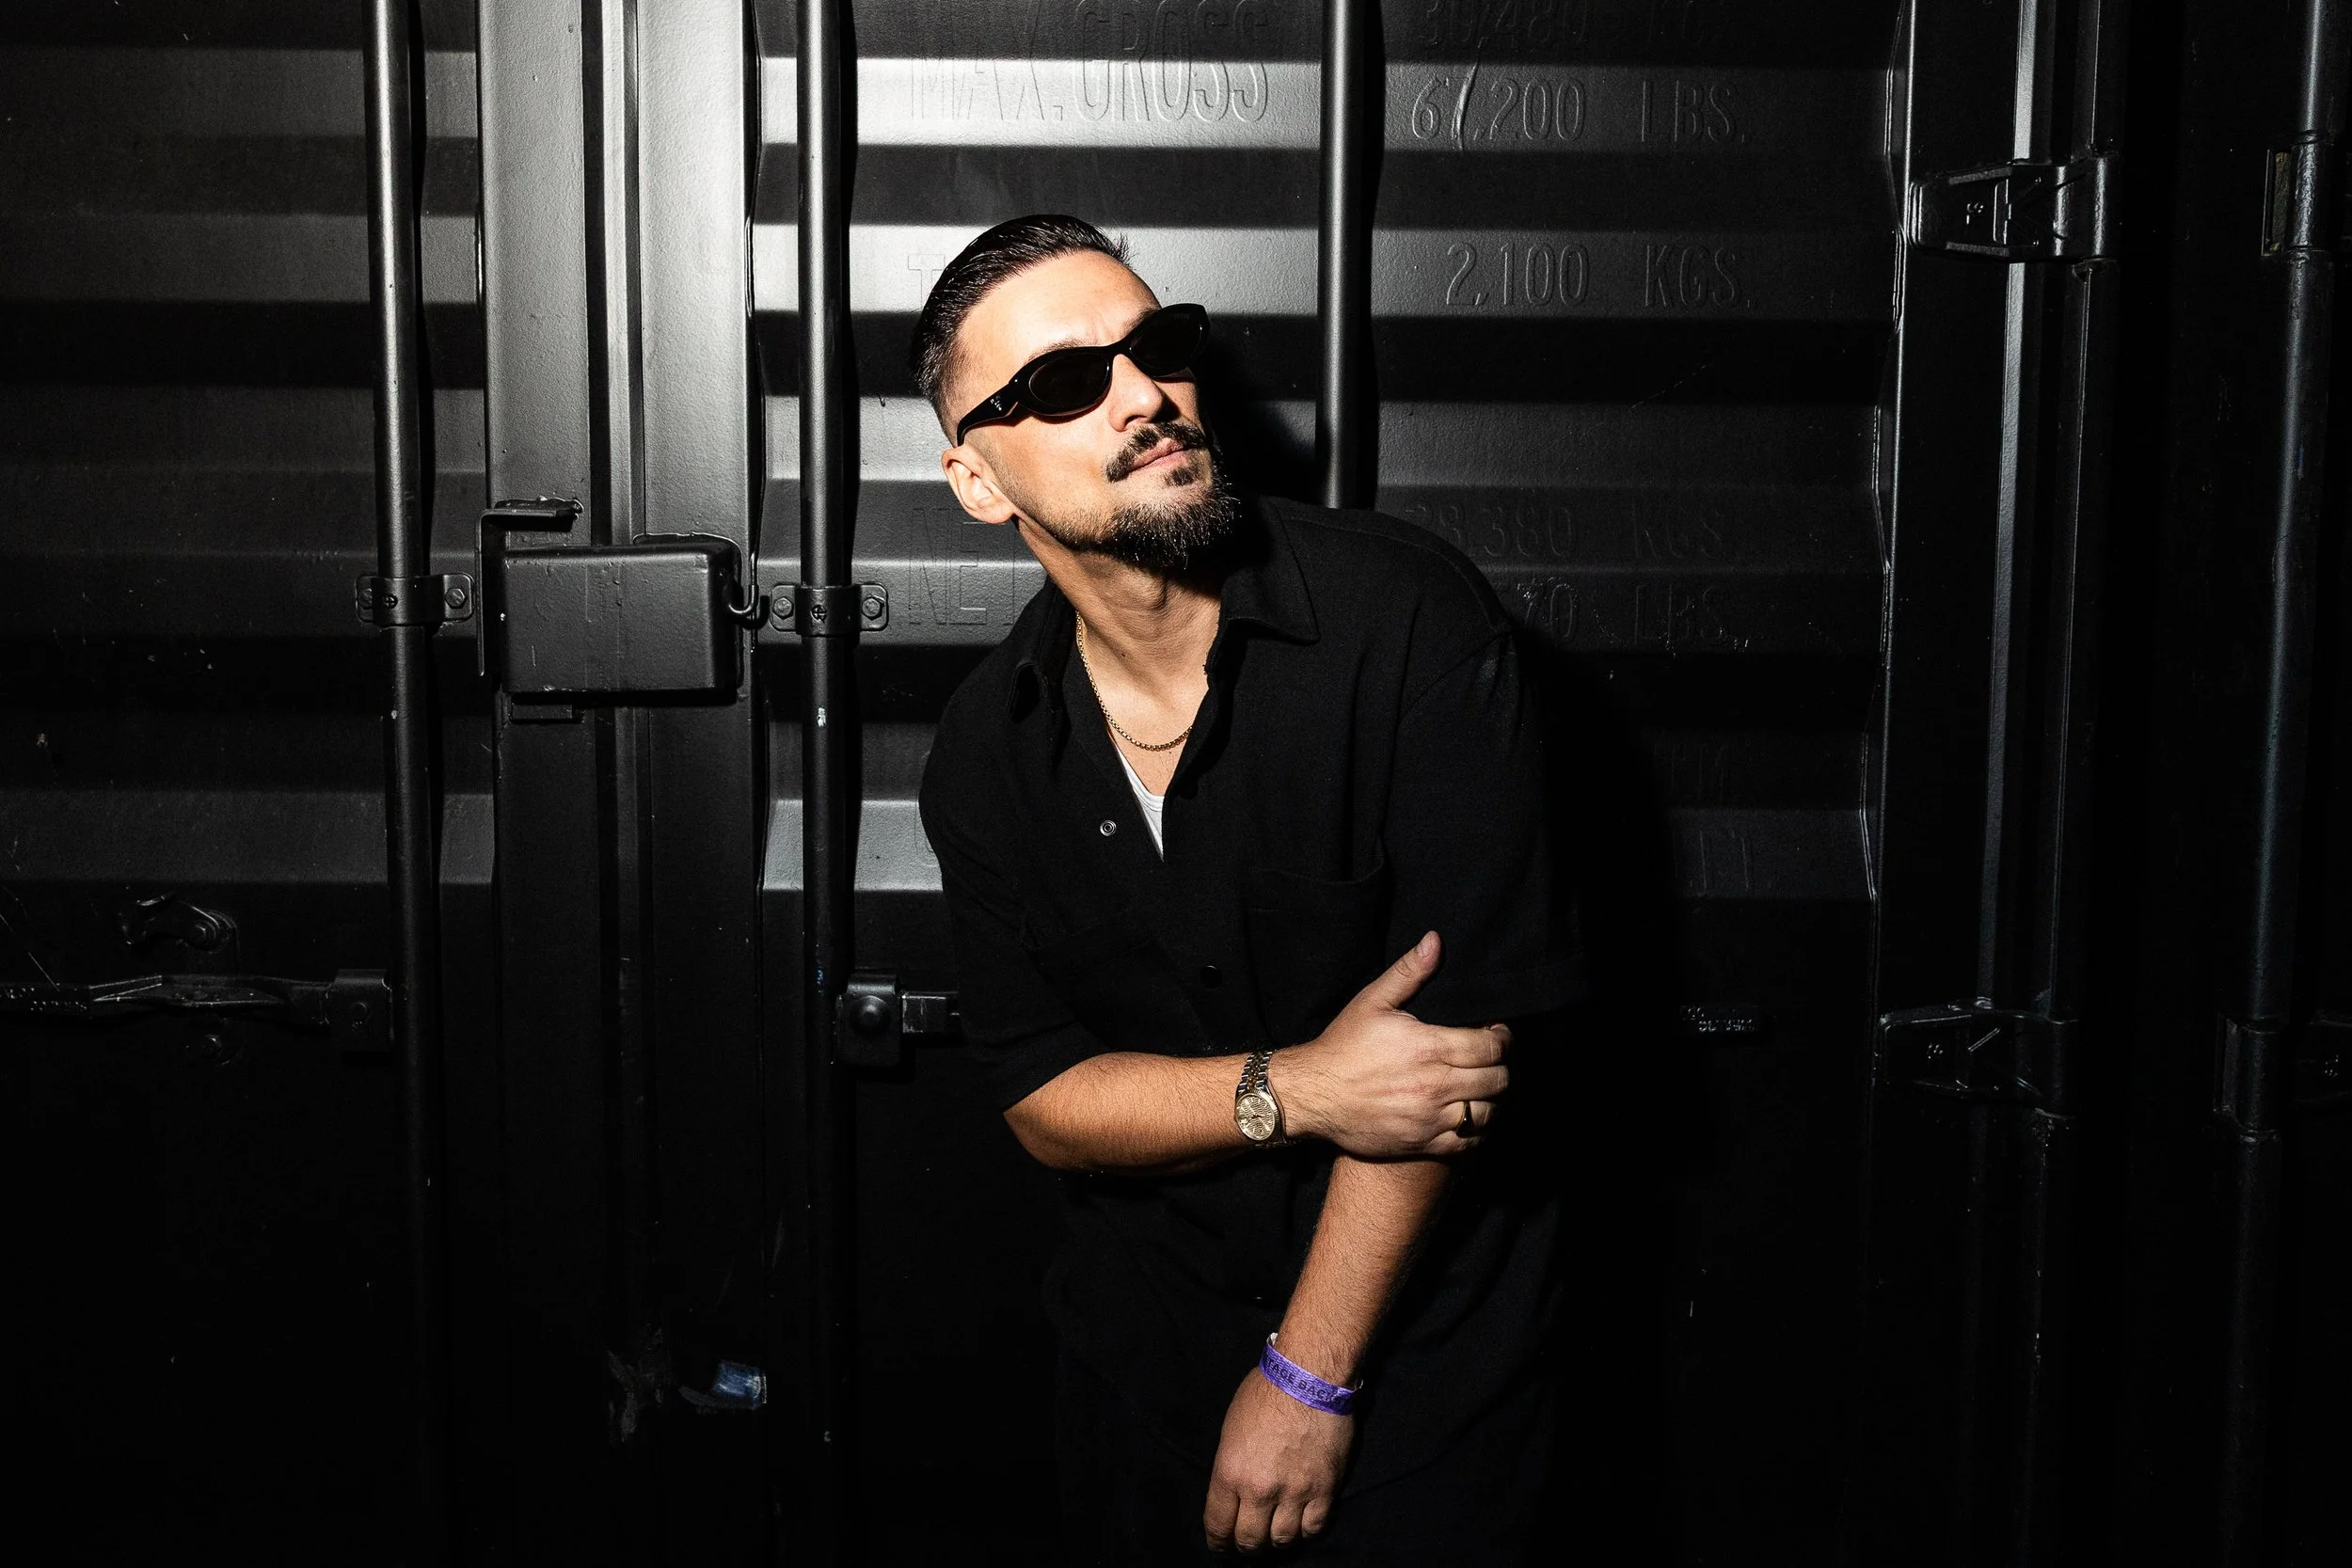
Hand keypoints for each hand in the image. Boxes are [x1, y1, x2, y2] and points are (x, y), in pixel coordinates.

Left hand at [1203, 1362, 1353, 1552]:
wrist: (1309, 1377)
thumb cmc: (1265, 1391)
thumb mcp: (1231, 1427)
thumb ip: (1231, 1465)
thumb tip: (1235, 1489)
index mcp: (1230, 1473)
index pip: (1218, 1525)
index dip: (1218, 1542)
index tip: (1220, 1547)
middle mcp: (1259, 1490)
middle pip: (1249, 1540)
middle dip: (1246, 1547)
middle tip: (1248, 1544)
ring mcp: (1294, 1492)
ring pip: (1282, 1539)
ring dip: (1276, 1540)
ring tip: (1276, 1533)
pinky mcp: (1324, 1490)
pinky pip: (1314, 1527)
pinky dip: (1306, 1530)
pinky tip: (1302, 1523)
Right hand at [1275, 931, 1509, 1157]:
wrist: (1313, 1094)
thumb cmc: (1343, 1047)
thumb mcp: (1372, 1002)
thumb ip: (1408, 972)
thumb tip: (1435, 941)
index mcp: (1429, 1047)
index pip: (1492, 1046)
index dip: (1502, 1039)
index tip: (1497, 1035)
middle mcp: (1435, 1085)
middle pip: (1497, 1080)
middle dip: (1499, 1067)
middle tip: (1488, 1061)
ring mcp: (1430, 1118)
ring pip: (1487, 1112)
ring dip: (1490, 1099)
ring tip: (1479, 1088)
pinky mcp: (1422, 1143)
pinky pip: (1468, 1142)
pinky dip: (1475, 1131)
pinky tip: (1466, 1116)